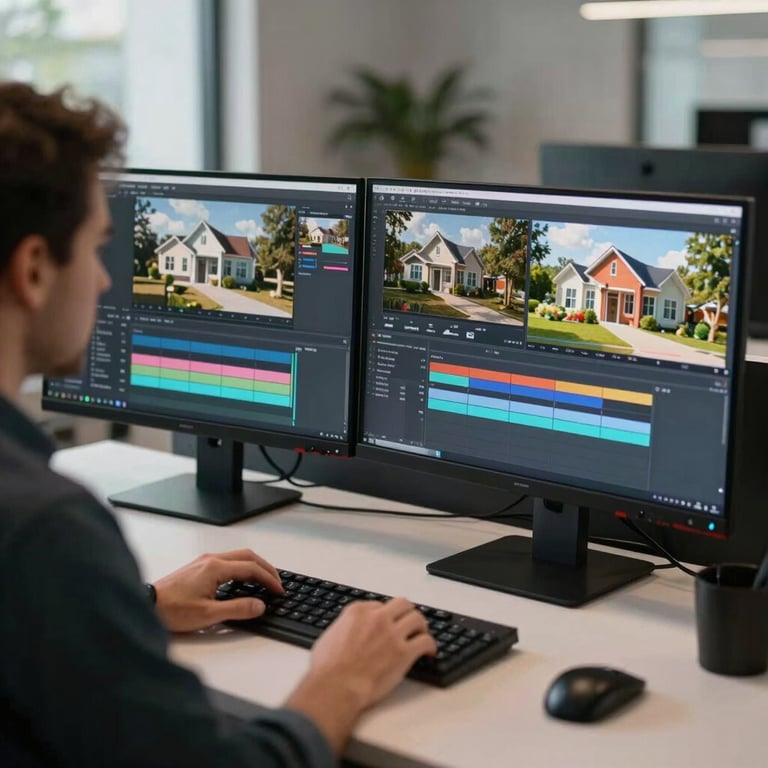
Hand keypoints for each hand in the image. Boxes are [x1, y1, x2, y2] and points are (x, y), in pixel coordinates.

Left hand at [152, 549, 283, 632]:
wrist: (146, 605)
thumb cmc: (172, 610)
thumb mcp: (208, 615)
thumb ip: (238, 609)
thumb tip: (260, 605)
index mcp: (216, 568)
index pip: (251, 568)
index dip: (269, 579)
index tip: (279, 590)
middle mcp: (211, 560)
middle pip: (247, 556)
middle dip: (266, 568)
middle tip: (277, 582)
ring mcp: (203, 562)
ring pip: (237, 556)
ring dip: (254, 566)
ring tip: (264, 580)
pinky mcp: (198, 567)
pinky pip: (227, 561)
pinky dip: (242, 567)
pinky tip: (242, 580)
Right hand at [285, 598, 435, 752]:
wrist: (336, 687)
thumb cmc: (327, 669)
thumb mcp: (329, 637)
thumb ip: (342, 629)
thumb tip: (346, 634)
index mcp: (358, 612)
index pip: (379, 605)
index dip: (385, 616)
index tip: (388, 624)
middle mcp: (377, 618)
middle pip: (402, 604)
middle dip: (407, 613)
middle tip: (409, 623)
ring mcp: (392, 634)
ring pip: (417, 618)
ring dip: (421, 626)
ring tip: (421, 635)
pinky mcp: (404, 652)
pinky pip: (425, 641)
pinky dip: (430, 646)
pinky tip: (429, 652)